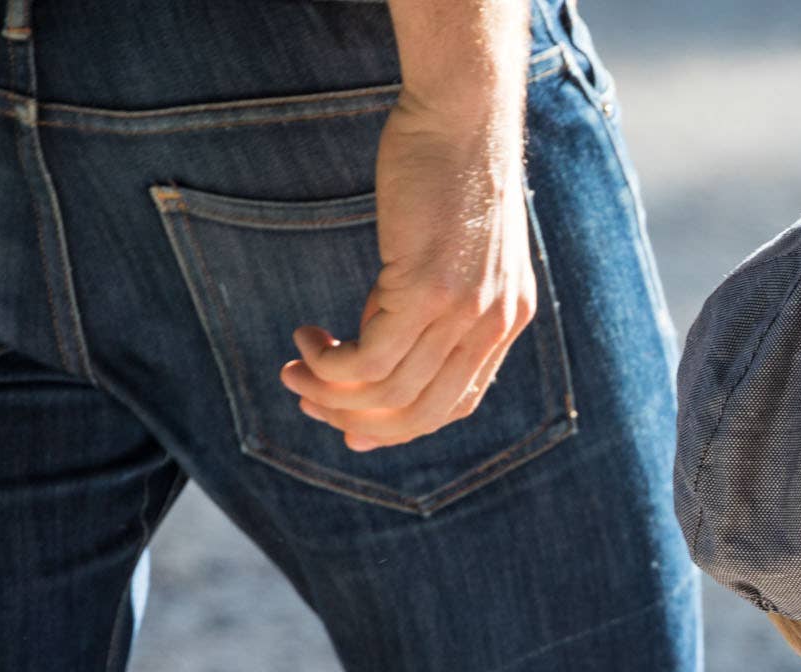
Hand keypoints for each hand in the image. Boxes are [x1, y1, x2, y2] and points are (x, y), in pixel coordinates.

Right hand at [280, 89, 536, 451]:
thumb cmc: (449, 168)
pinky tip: (307, 338)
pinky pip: (369, 360)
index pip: (457, 404)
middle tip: (308, 400)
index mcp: (507, 321)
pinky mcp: (427, 289)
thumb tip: (372, 339)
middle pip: (423, 412)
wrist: (463, 114)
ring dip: (329, 393)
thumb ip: (425, 301)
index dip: (400, 424)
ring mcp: (464, 311)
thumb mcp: (450, 249)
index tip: (351, 427)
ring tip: (293, 372)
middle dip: (357, 419)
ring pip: (390, 392)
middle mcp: (493, 325)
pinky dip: (329, 365)